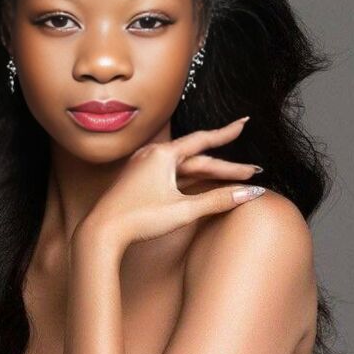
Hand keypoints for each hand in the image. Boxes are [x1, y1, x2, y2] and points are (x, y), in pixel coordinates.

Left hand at [78, 118, 263, 251]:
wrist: (101, 232)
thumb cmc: (138, 219)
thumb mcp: (183, 210)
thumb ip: (218, 200)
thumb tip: (251, 192)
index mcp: (163, 154)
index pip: (203, 140)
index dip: (227, 133)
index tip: (244, 122)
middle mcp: (152, 154)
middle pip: (197, 159)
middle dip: (225, 167)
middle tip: (252, 171)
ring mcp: (144, 166)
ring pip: (185, 167)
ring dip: (209, 173)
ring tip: (233, 177)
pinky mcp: (140, 180)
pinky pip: (172, 174)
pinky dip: (190, 179)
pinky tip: (203, 183)